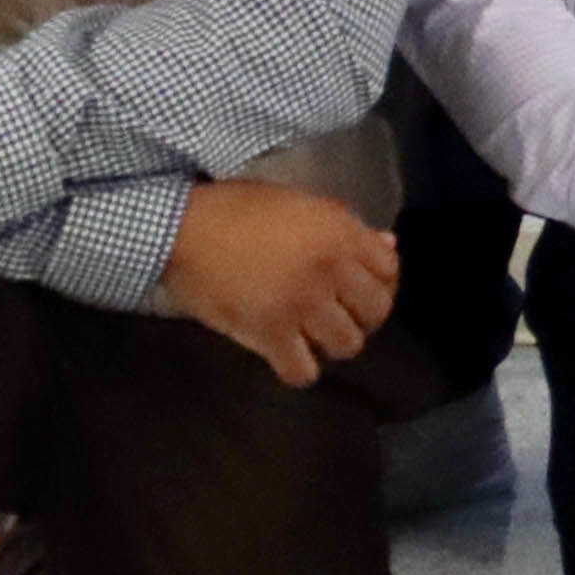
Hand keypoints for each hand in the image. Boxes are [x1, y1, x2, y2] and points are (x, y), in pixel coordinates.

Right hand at [157, 178, 400, 385]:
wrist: (184, 229)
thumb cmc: (239, 209)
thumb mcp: (302, 204)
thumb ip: (347, 226)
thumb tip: (388, 243)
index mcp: (341, 233)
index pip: (391, 271)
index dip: (380, 283)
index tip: (360, 289)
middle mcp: (330, 270)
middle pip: (376, 312)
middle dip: (361, 316)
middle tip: (337, 314)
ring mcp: (301, 305)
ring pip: (346, 345)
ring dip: (332, 343)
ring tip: (312, 335)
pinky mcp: (268, 333)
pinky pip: (302, 371)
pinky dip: (299, 370)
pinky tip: (288, 356)